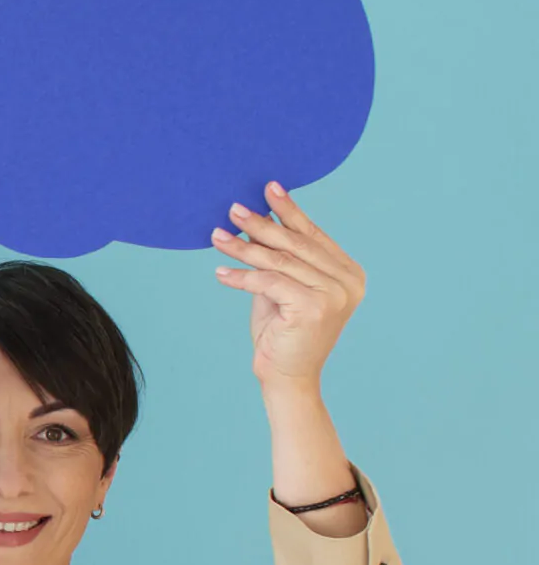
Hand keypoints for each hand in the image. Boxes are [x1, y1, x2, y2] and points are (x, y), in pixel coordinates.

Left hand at [212, 182, 363, 387]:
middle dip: (262, 224)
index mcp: (348, 273)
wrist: (287, 377)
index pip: (313, 235)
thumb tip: (256, 222)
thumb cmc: (282, 332)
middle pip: (296, 245)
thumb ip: (277, 258)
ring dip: (244, 248)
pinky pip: (270, 283)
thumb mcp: (280, 288)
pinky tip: (220, 273)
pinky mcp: (314, 308)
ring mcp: (335, 295)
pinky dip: (242, 277)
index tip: (269, 188)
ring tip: (217, 236)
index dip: (289, 211)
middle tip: (233, 208)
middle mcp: (348, 282)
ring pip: (280, 262)